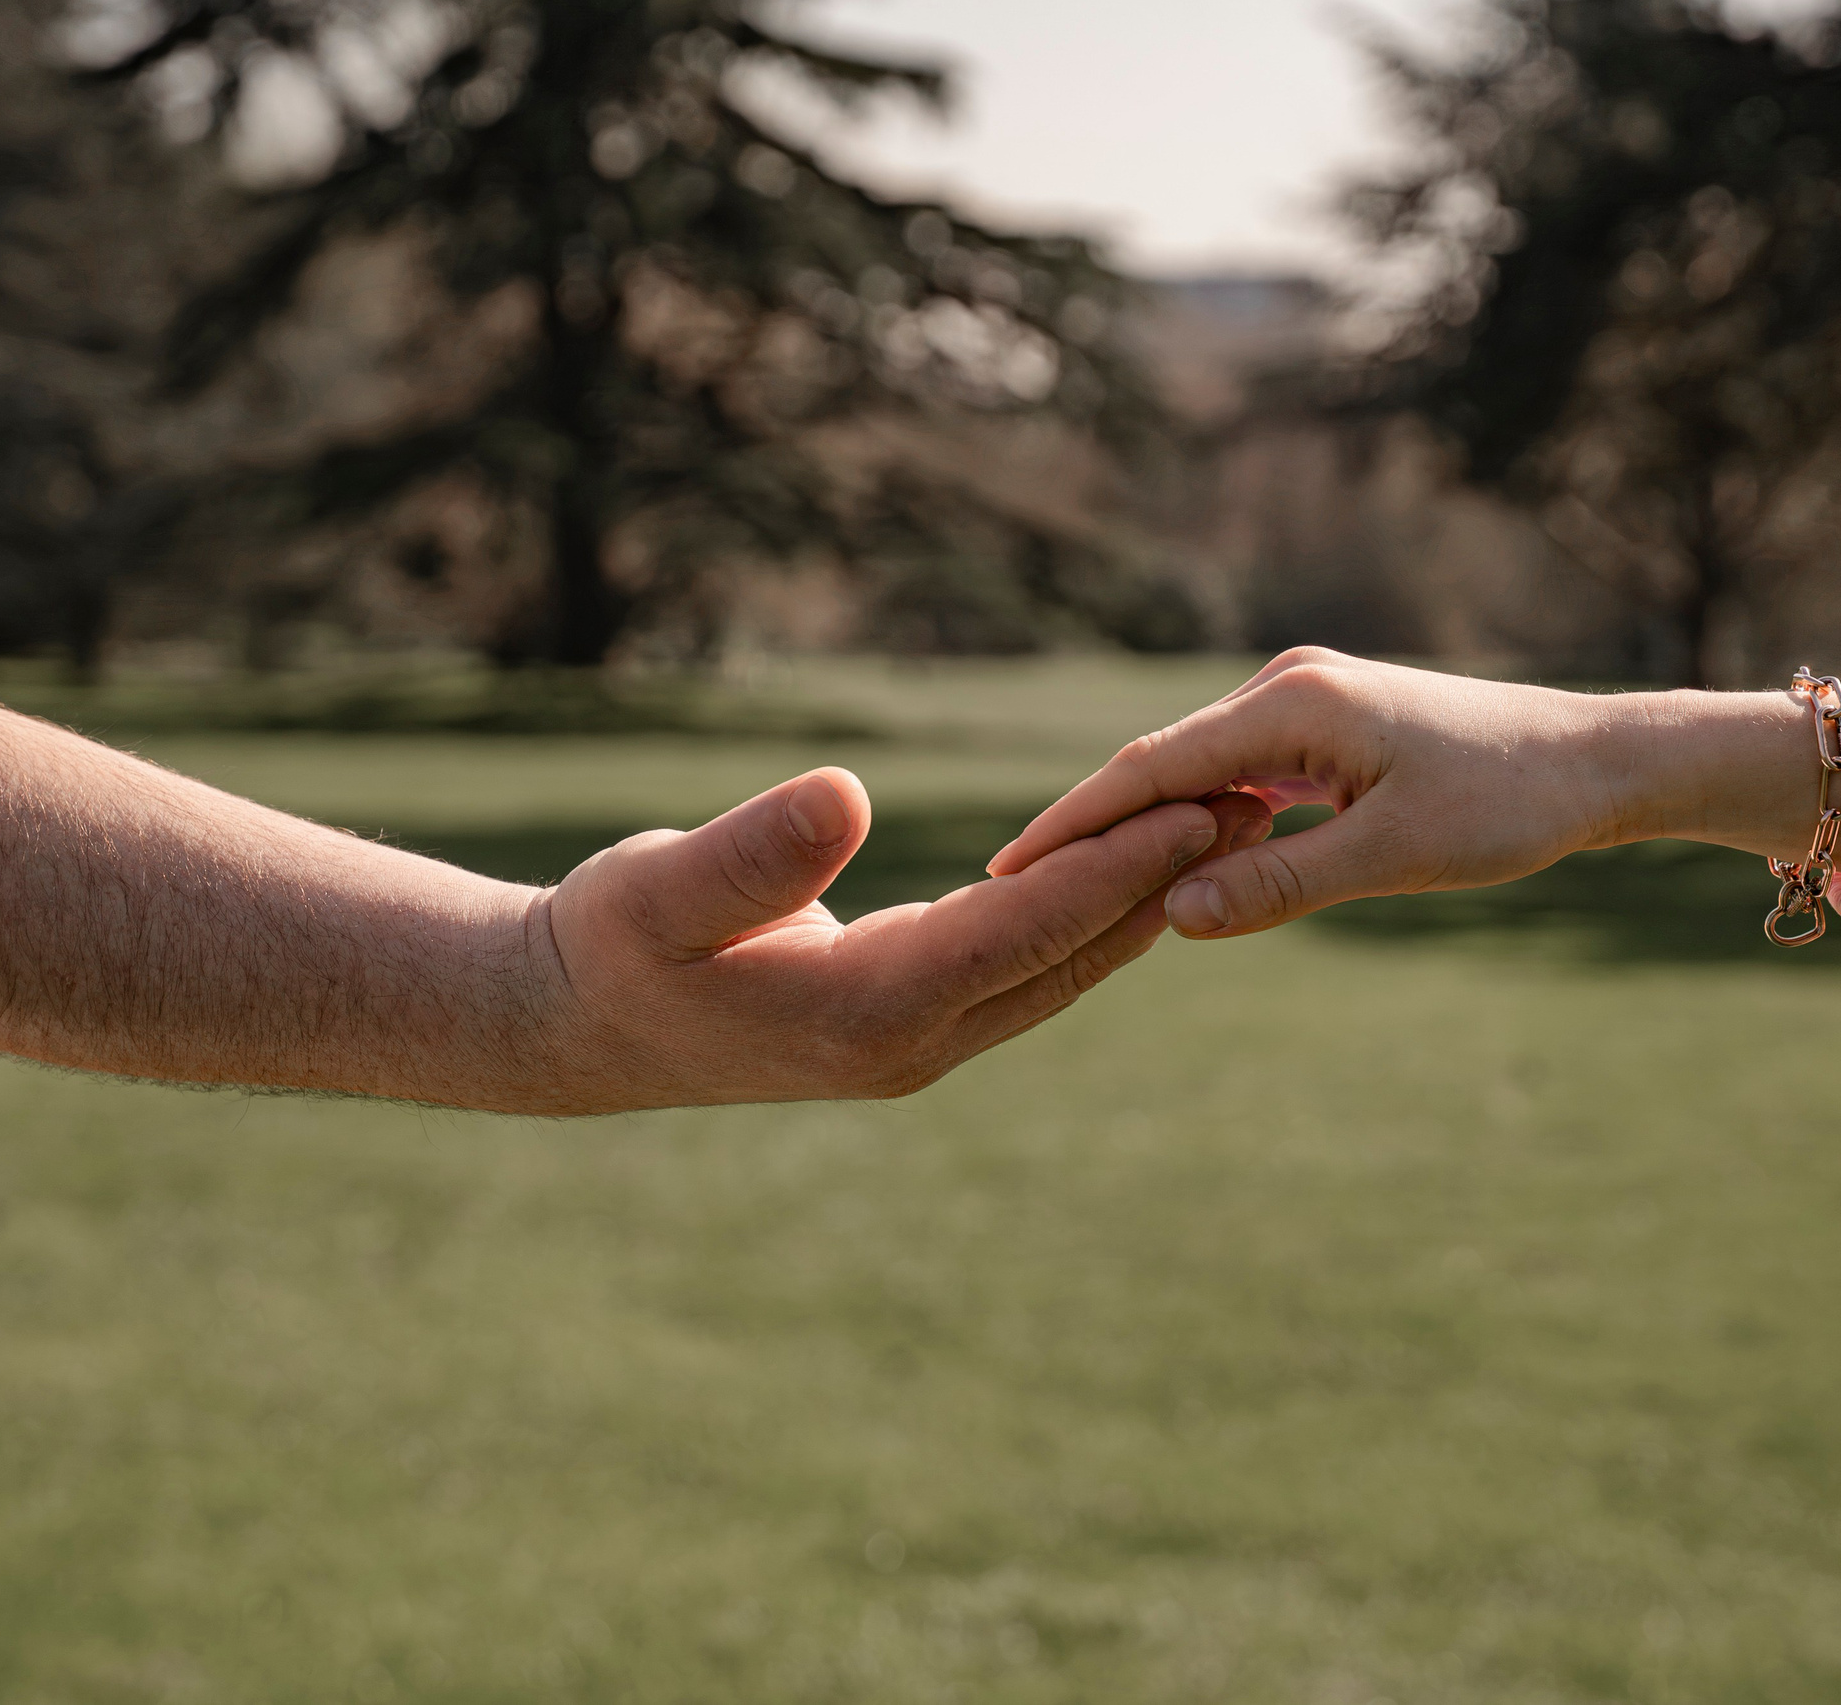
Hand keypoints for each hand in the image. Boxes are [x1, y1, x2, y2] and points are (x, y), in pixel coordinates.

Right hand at [522, 767, 1271, 1111]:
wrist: (576, 1027)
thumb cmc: (611, 946)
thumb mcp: (656, 890)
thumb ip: (749, 853)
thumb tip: (846, 795)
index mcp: (869, 1013)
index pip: (1024, 932)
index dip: (1116, 866)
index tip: (1201, 805)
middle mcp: (913, 1044)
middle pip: (1072, 957)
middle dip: (1168, 879)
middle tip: (1265, 800)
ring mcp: (917, 1044)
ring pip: (1061, 970)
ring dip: (1145, 899)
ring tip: (1230, 823)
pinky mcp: (910, 1025)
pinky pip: (1026, 970)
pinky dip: (1089, 917)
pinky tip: (1138, 869)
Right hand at [986, 648, 1621, 939]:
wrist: (1595, 764)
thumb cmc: (1508, 805)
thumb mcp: (1393, 856)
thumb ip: (1279, 883)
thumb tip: (1173, 915)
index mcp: (1291, 703)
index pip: (1148, 767)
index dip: (1072, 822)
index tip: (1004, 872)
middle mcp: (1286, 687)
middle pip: (1158, 765)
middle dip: (1088, 827)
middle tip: (1008, 895)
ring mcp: (1303, 704)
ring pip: (1194, 774)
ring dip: (1141, 828)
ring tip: (1066, 887)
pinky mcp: (1324, 729)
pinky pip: (1235, 777)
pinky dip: (1195, 820)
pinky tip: (1168, 866)